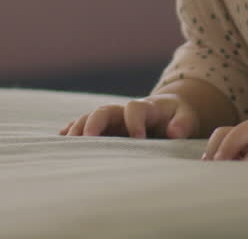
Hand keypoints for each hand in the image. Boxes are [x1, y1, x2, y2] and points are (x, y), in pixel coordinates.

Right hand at [60, 93, 199, 138]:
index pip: (135, 108)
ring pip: (91, 118)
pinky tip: (61, 137)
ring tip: (69, 141)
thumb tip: (175, 132)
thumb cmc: (178, 116)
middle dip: (94, 122)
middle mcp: (124, 111)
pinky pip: (85, 125)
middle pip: (105, 111)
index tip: (139, 138)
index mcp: (145, 107)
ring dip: (80, 127)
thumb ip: (183, 123)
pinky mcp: (106, 128)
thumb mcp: (186, 117)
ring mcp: (113, 119)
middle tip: (87, 138)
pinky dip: (73, 129)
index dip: (135, 121)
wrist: (169, 112)